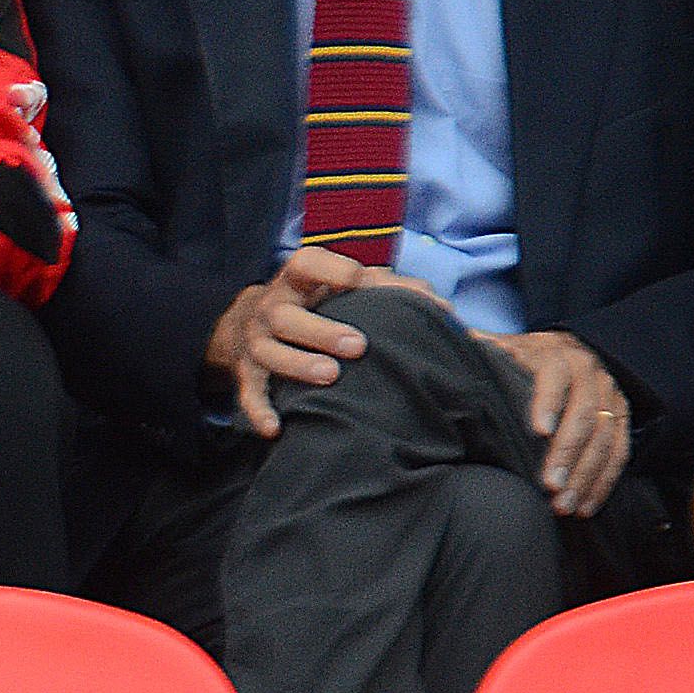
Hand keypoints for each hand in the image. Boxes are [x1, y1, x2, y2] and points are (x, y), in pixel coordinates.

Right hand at [203, 244, 424, 436]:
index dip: (329, 270)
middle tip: (358, 346)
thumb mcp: (342, 288)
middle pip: (285, 316)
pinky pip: (250, 393)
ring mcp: (257, 342)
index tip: (357, 278)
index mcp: (297, 282)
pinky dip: (259, 411)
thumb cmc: (316, 304)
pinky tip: (277, 428)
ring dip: (297, 364)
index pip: (305, 264)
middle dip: (320, 331)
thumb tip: (444, 308)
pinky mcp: (249, 374)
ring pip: (268, 351)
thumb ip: (390, 290)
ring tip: (331, 375)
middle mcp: (272, 309)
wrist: (250, 323)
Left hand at [485, 328, 631, 517]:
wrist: (560, 352)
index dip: (547, 402)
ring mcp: (609, 395)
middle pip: (584, 415)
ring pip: (605, 439)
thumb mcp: (496, 350)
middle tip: (550, 486)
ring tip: (564, 505)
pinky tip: (586, 505)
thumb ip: (477, 351)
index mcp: (555, 355)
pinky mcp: (621, 418)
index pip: (554, 376)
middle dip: (567, 453)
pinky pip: (620, 453)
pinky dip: (603, 482)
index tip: (538, 431)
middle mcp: (588, 372)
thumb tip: (450, 340)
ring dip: (586, 476)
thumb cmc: (516, 360)